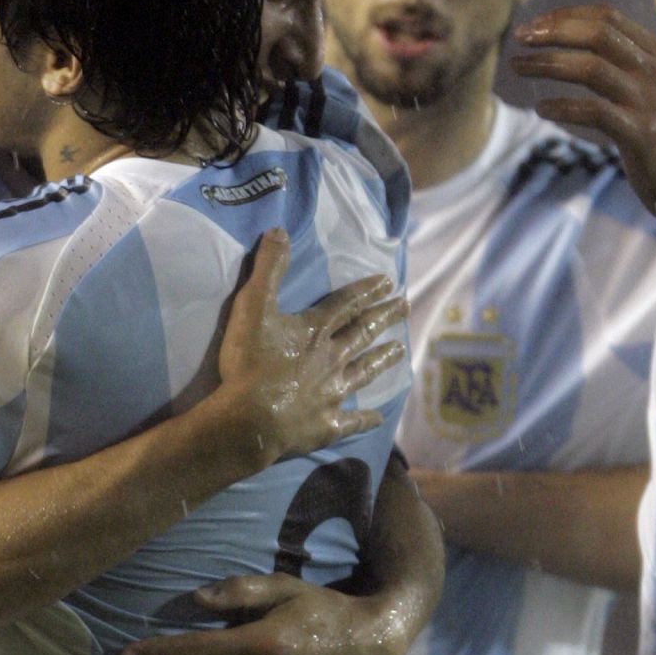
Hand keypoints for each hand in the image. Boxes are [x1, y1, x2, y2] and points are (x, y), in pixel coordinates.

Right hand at [213, 229, 406, 464]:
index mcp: (316, 330)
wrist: (250, 420)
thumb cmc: (250, 362)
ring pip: (364, 372)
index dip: (366, 290)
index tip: (388, 281)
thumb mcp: (253, 306)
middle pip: (363, 334)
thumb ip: (268, 269)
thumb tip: (280, 231)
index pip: (346, 304)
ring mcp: (332, 392)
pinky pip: (352, 421)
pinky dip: (366, 419)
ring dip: (382, 360)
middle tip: (406, 306)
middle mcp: (331, 358)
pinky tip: (378, 418)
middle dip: (384, 317)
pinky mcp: (327, 424)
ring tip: (401, 351)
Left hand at [512, 4, 655, 225]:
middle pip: (597, 34)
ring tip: (517, 67)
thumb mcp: (649, 90)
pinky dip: (562, 106)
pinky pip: (593, 111)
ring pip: (591, 68)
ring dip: (547, 64)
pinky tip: (541, 109)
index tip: (534, 25)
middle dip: (552, 32)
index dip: (565, 16)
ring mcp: (652, 102)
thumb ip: (620, 65)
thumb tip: (566, 42)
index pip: (607, 17)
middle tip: (519, 39)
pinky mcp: (643, 134)